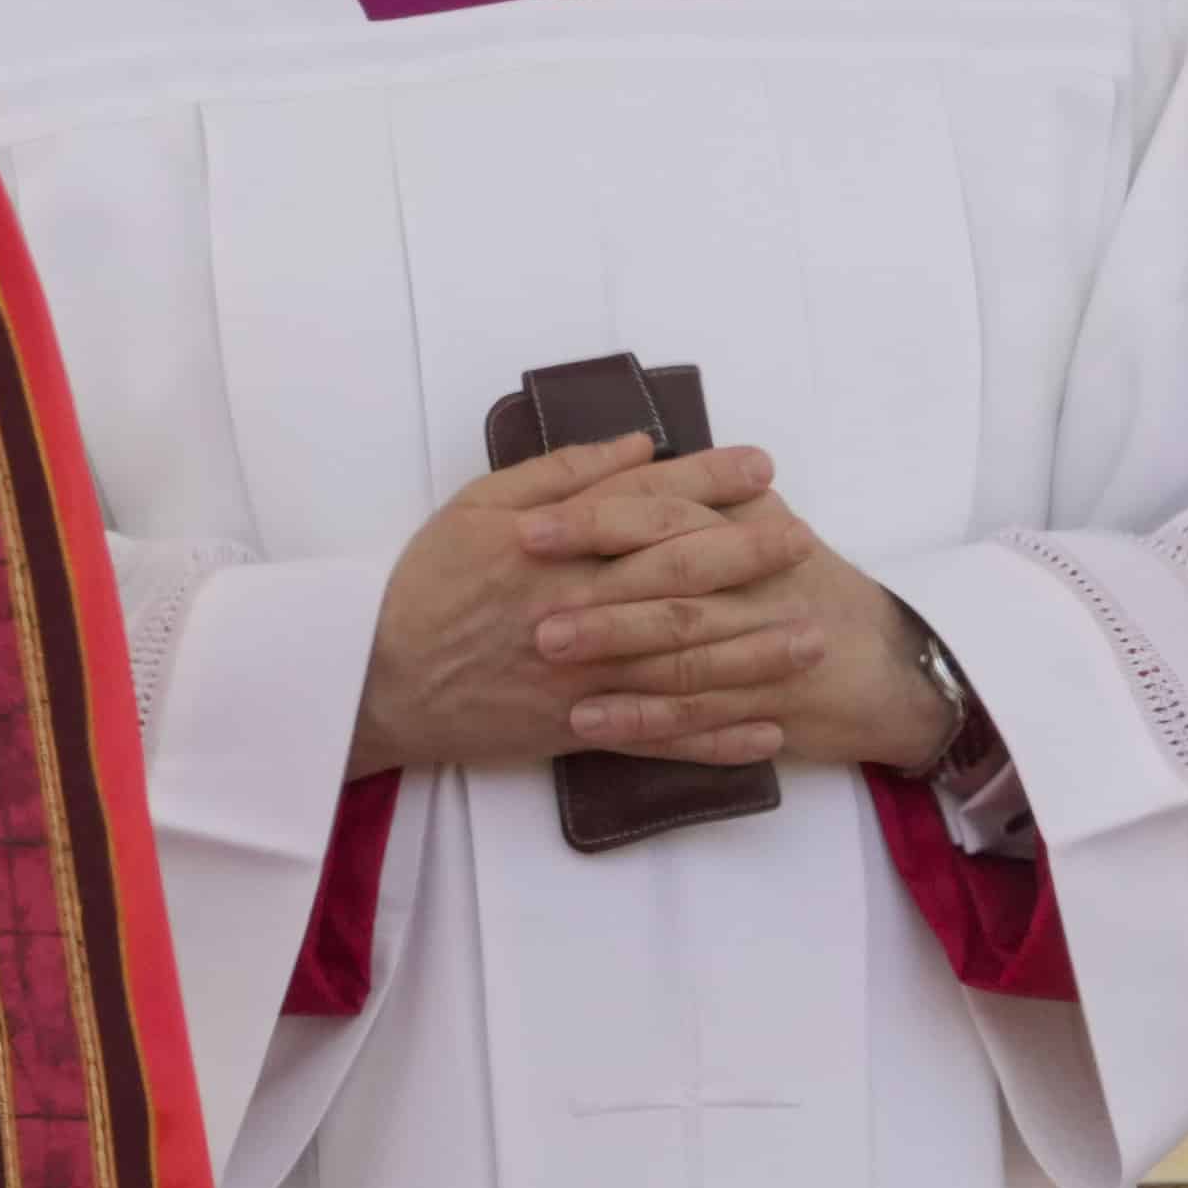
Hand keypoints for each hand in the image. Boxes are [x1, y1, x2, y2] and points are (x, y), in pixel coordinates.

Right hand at [353, 432, 950, 776]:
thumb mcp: (476, 507)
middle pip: (677, 579)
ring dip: (753, 654)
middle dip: (749, 559)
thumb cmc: (424, 587)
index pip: (645, 504)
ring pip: (680, 664)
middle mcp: (575, 610)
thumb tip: (639, 446)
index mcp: (552, 549)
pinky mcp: (576, 730)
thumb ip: (561, 475)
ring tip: (811, 639)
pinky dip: (714, 740)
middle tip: (803, 544)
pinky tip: (766, 733)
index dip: (709, 482)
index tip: (762, 467)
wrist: (375, 681)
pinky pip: (658, 740)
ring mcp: (581, 676)